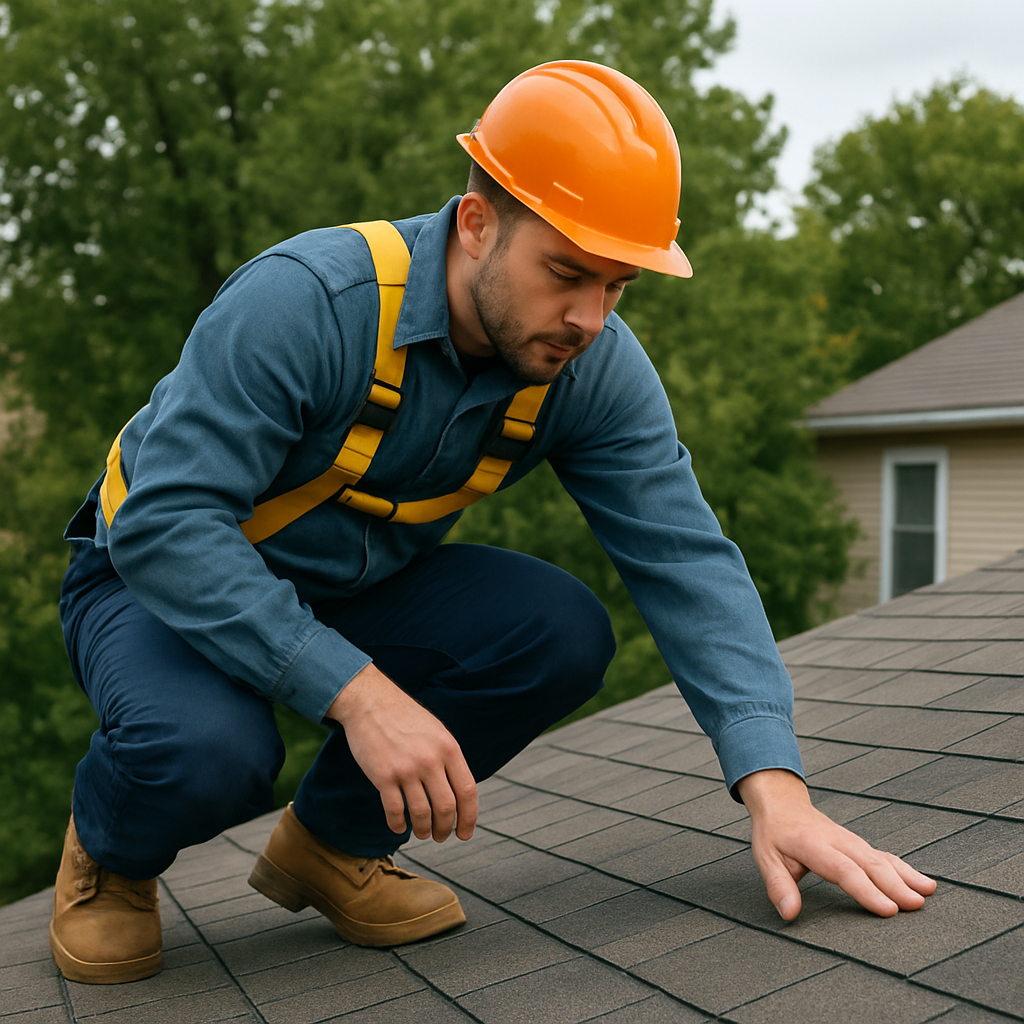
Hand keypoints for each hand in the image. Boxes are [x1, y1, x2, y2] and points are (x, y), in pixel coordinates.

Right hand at [327, 664, 477, 842]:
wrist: (370, 702)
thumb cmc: (405, 718)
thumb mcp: (437, 732)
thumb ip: (449, 759)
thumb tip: (459, 793)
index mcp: (449, 748)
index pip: (467, 791)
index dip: (469, 817)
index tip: (464, 833)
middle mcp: (430, 759)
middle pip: (446, 807)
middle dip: (445, 829)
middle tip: (441, 837)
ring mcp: (406, 768)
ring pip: (421, 814)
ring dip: (423, 830)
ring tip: (422, 834)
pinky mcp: (383, 776)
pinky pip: (395, 811)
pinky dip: (398, 825)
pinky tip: (399, 827)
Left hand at [736, 769, 936, 919]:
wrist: (783, 804)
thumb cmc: (774, 834)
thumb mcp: (766, 858)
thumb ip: (778, 886)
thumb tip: (789, 913)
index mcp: (812, 845)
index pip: (843, 870)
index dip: (866, 890)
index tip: (888, 909)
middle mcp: (837, 840)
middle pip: (869, 863)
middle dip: (894, 885)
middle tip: (916, 906)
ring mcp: (850, 840)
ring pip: (881, 857)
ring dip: (905, 875)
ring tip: (927, 892)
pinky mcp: (858, 844)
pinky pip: (884, 856)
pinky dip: (904, 868)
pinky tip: (923, 882)